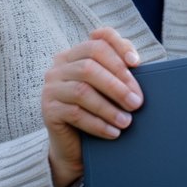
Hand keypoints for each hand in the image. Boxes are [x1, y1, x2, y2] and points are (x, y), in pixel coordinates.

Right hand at [41, 27, 142, 186]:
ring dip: (109, 107)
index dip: (119, 47)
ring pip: (82, 90)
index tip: (138, 63)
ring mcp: (51, 87)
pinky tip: (113, 132)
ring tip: (127, 121)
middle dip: (118, 84)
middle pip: (90, 65)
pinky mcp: (48, 109)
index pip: (99, 40)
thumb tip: (136, 62)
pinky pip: (75, 113)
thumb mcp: (110, 88)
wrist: (76, 145)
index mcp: (76, 54)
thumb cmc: (98, 111)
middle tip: (137, 102)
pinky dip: (98, 123)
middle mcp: (60, 66)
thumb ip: (120, 71)